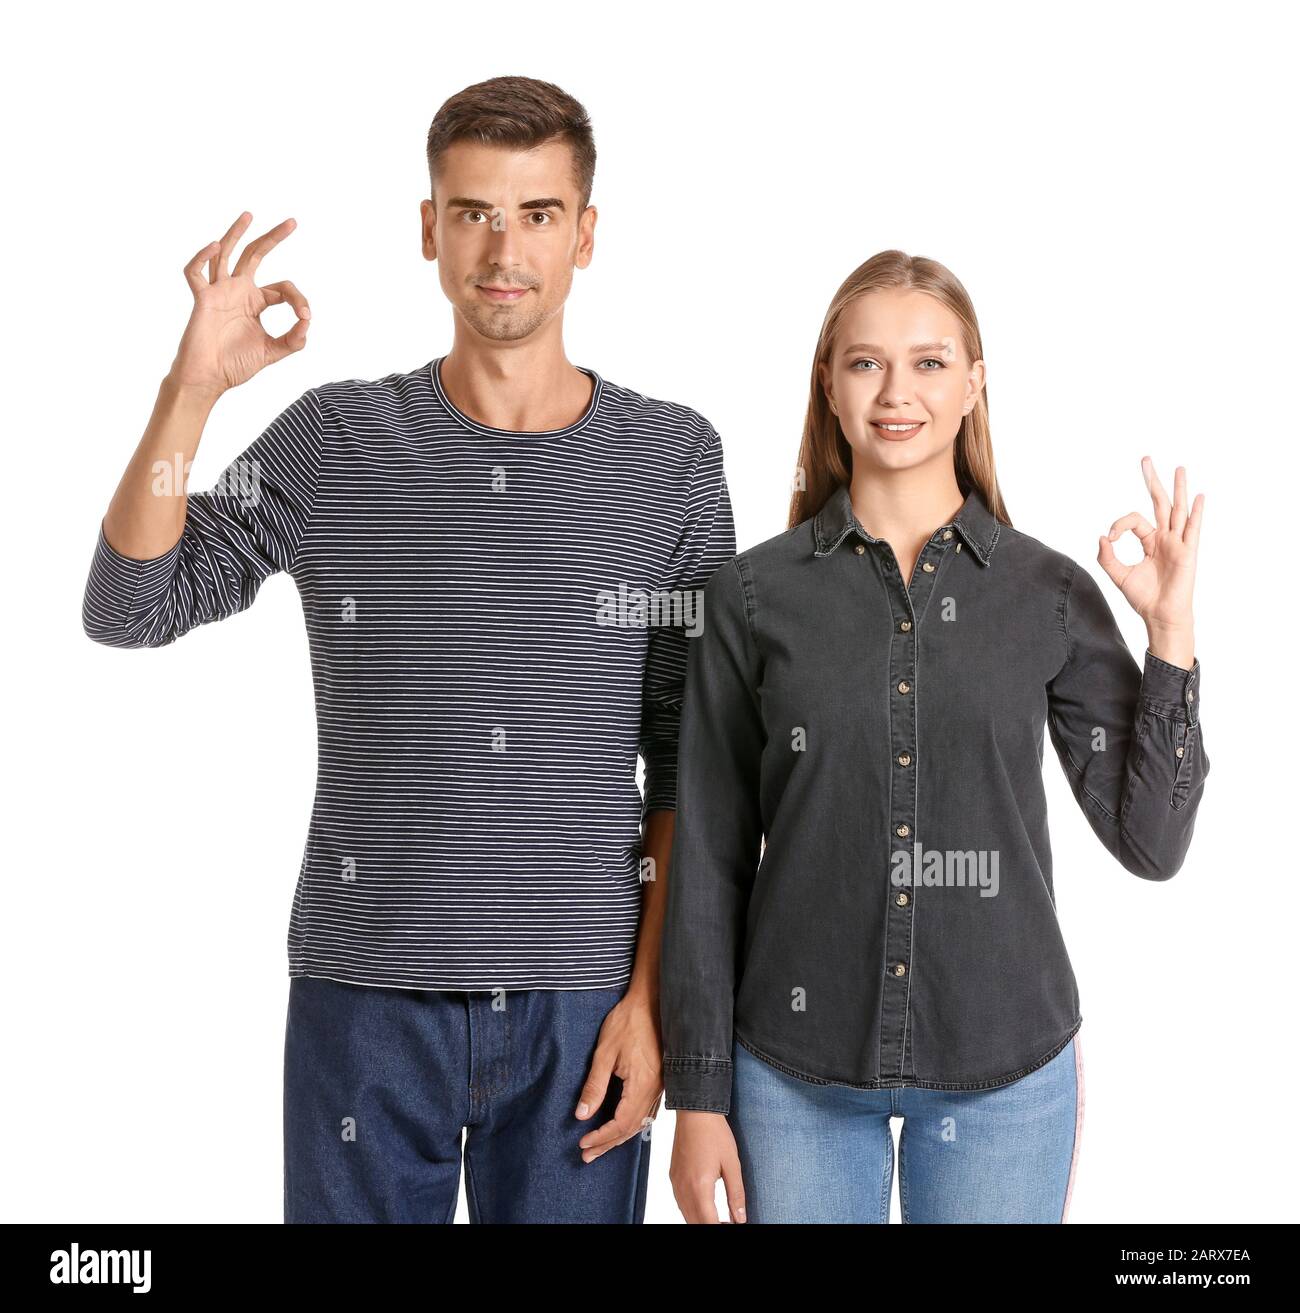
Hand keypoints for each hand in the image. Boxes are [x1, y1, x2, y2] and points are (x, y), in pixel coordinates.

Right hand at [167, 211, 310, 397]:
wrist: (209, 378)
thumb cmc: (235, 365)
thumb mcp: (272, 352)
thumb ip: (293, 340)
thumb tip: (308, 322)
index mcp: (255, 303)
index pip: (283, 288)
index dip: (298, 299)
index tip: (305, 316)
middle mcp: (238, 291)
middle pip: (255, 255)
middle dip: (273, 238)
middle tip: (292, 222)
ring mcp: (219, 292)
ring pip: (226, 254)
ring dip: (236, 233)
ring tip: (250, 215)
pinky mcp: (202, 299)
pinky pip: (195, 272)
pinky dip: (202, 257)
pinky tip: (216, 246)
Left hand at [574, 993, 662, 1161]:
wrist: (651, 1001)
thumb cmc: (627, 1022)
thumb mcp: (604, 1053)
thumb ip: (594, 1085)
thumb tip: (582, 1115)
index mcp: (642, 1084)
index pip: (621, 1123)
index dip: (601, 1137)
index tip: (582, 1143)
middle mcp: (655, 1089)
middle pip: (631, 1127)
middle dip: (608, 1143)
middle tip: (587, 1155)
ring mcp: (660, 1085)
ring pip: (640, 1121)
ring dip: (619, 1136)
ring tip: (600, 1146)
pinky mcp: (660, 1079)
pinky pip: (646, 1110)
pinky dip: (631, 1123)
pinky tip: (621, 1126)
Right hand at [669, 1111, 746, 1222]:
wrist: (695, 1112)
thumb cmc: (715, 1134)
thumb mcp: (732, 1164)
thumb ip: (736, 1194)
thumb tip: (741, 1219)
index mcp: (700, 1187)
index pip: (709, 1223)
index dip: (720, 1228)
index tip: (732, 1226)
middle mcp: (684, 1188)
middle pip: (695, 1223)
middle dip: (710, 1226)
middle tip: (728, 1223)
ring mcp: (676, 1182)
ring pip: (686, 1215)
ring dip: (700, 1221)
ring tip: (719, 1219)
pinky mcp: (673, 1176)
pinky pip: (680, 1202)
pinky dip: (691, 1211)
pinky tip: (704, 1207)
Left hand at [1098, 457, 1202, 665]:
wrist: (1159, 616)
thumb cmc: (1144, 598)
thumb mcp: (1119, 575)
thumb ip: (1107, 557)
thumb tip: (1102, 537)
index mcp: (1150, 541)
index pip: (1134, 520)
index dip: (1119, 524)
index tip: (1110, 537)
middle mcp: (1166, 538)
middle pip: (1159, 503)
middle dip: (1152, 481)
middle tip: (1145, 459)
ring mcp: (1178, 543)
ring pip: (1178, 510)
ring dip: (1178, 489)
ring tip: (1179, 468)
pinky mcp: (1188, 552)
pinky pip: (1192, 529)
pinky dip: (1196, 513)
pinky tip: (1199, 497)